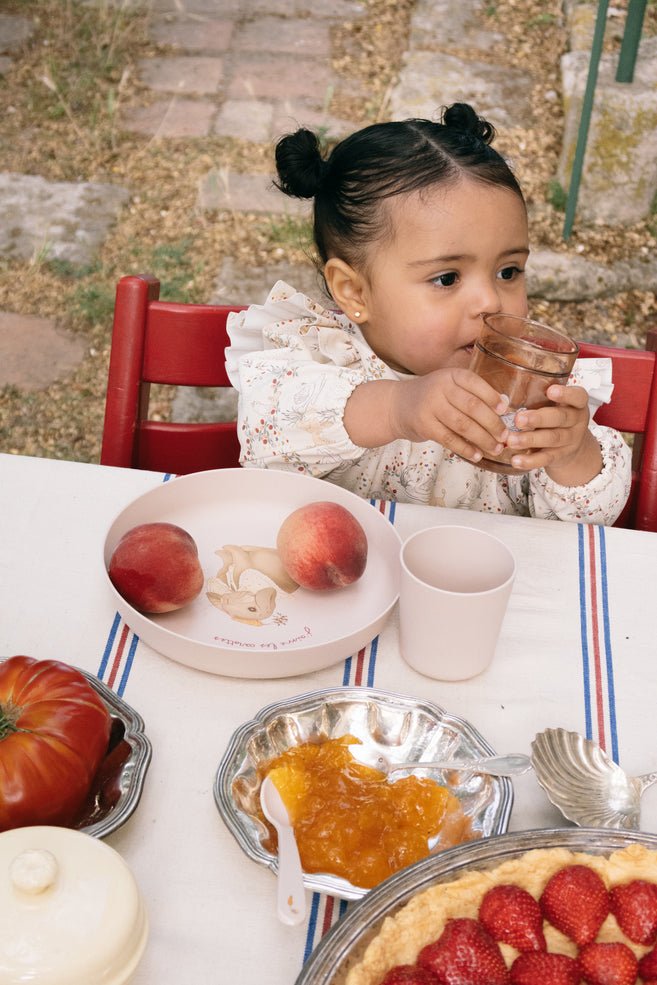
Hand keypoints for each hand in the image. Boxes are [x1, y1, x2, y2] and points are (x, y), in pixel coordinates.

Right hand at [389, 368, 509, 462]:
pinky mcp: (424, 426)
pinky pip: (450, 439)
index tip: (504, 410)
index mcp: (450, 376)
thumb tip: (503, 405)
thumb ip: (472, 393)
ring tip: (496, 448)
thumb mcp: (448, 386)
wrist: (395, 406)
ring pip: (463, 425)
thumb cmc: (431, 397)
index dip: (492, 397)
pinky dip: (465, 449)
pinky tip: (477, 455)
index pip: (475, 383)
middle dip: (492, 423)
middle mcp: (440, 388)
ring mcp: (431, 407)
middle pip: (472, 406)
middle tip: (505, 435)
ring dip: (483, 439)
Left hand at [504, 384, 602, 484]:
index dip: (565, 394)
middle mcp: (576, 421)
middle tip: (519, 419)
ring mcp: (569, 440)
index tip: (550, 390)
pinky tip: (516, 460)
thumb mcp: (556, 404)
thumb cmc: (555, 417)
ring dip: (530, 440)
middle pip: (560, 418)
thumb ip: (539, 398)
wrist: (570, 447)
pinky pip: (545, 459)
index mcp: (576, 404)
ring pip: (551, 439)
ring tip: (511, 440)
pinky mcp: (560, 456)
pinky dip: (530, 461)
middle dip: (538, 419)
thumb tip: (504, 397)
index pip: (577, 396)